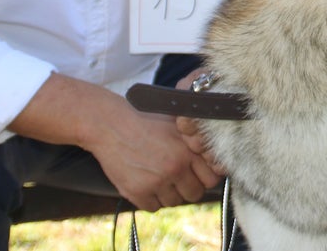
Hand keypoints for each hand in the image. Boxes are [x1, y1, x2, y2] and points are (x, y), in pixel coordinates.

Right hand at [9, 73, 223, 210]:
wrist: (110, 124)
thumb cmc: (145, 120)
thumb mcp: (176, 124)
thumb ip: (196, 142)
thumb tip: (216, 160)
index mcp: (186, 151)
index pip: (211, 180)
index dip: (205, 177)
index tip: (197, 173)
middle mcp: (174, 168)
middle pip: (195, 194)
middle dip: (189, 187)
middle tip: (177, 176)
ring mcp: (155, 182)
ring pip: (174, 202)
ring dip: (169, 193)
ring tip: (159, 175)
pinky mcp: (137, 192)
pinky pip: (154, 207)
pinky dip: (152, 199)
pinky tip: (147, 181)